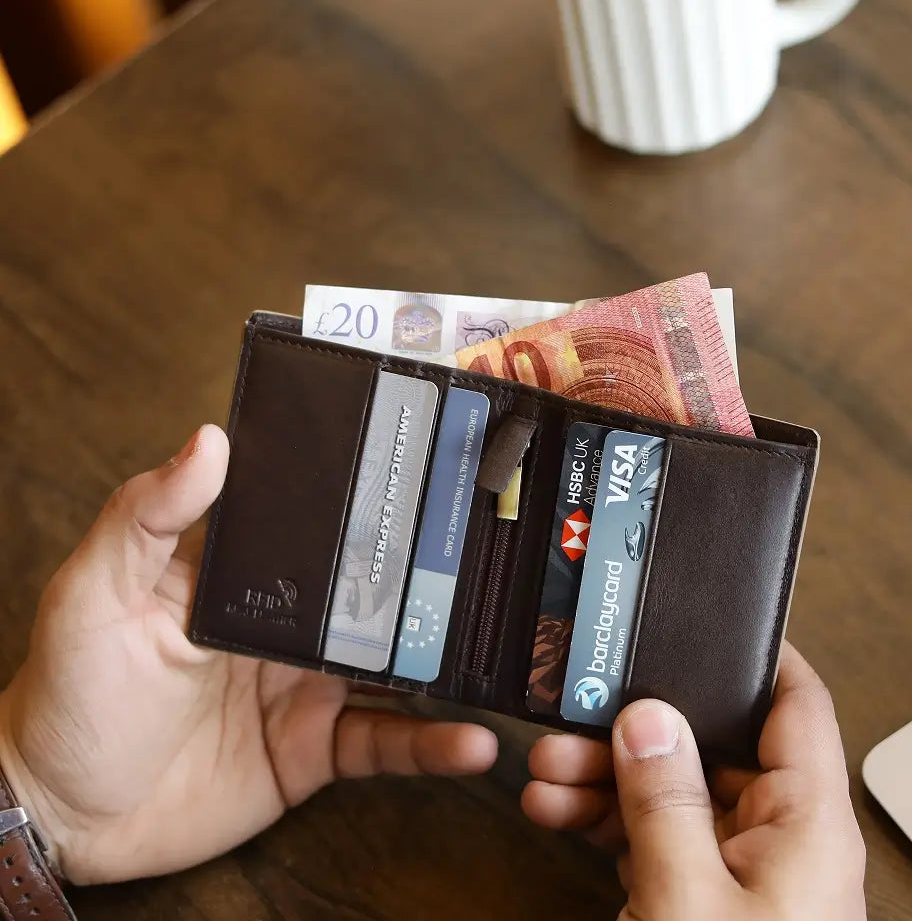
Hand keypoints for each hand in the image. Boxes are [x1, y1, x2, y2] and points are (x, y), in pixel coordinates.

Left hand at [0, 426, 497, 884]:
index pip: (321, 524)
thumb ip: (148, 517)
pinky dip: (432, 745)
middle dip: (432, 575)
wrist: (68, 813)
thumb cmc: (71, 689)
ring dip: (446, 659)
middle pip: (375, 591)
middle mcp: (290, 622)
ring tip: (503, 646)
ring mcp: (309, 686)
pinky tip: (473, 742)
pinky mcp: (317, 750)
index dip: (371, 498)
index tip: (432, 470)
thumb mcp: (97, 590)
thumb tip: (210, 439)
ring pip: (396, 665)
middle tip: (499, 555)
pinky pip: (386, 744)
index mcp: (248, 572)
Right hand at [522, 645, 865, 919]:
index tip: (696, 619)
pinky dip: (603, 817)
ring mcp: (734, 865)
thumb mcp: (687, 898)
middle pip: (710, 743)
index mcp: (805, 823)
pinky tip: (557, 808)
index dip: (754, 653)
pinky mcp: (697, 893)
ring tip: (546, 771)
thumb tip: (651, 717)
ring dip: (604, 774)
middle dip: (636, 726)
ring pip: (669, 787)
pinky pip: (651, 831)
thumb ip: (667, 799)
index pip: (795, 704)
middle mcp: (775, 834)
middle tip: (574, 716)